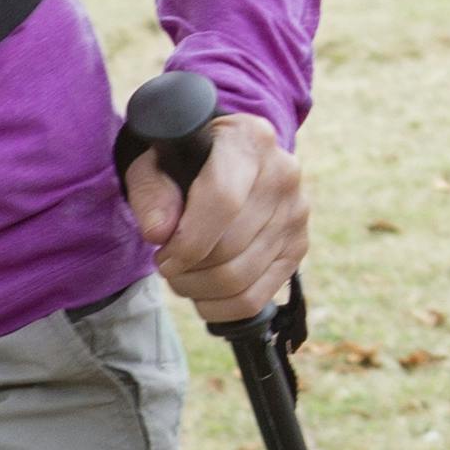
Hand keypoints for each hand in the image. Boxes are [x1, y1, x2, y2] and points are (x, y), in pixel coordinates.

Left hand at [123, 105, 307, 320]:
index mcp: (249, 142)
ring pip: (240, 278)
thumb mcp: (154, 165)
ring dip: (199, 289)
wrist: (224, 161)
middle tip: (166, 264)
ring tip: (183, 275)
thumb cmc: (184, 163)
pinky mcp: (298, 246)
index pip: (223, 200)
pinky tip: (203, 292)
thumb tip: (159, 233)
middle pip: (230, 247)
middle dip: (187, 269)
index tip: (162, 257)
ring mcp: (296, 212)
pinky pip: (255, 298)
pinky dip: (219, 307)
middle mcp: (283, 174)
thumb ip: (151, 194)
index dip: (187, 240)